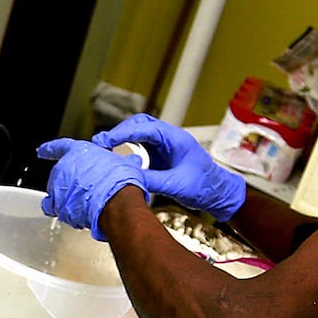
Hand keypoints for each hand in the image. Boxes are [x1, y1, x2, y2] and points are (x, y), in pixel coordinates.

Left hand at [35, 138, 147, 241]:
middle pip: (61, 173)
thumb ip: (122, 161)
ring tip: (84, 201)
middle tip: (86, 187)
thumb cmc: (120, 181)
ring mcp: (58, 187)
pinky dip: (61, 210)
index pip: (59, 147)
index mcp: (78, 152)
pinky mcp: (57, 206)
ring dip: (67, 196)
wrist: (116, 202)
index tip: (42, 151)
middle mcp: (64, 168)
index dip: (50, 149)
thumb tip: (132, 161)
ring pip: (57, 191)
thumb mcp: (124, 163)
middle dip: (71, 181)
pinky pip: (53, 207)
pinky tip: (72, 213)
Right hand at [95, 114, 245, 222]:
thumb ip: (152, 181)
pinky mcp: (161, 154)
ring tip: (104, 148)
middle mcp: (169, 137)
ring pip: (139, 133)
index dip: (122, 133)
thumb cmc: (204, 187)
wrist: (217, 193)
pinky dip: (126, 147)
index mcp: (175, 138)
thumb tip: (127, 178)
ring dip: (122, 138)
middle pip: (139, 124)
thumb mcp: (176, 185)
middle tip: (101, 143)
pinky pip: (141, 145)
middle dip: (119, 132)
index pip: (144, 128)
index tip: (105, 141)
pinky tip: (117, 157)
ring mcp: (165, 145)